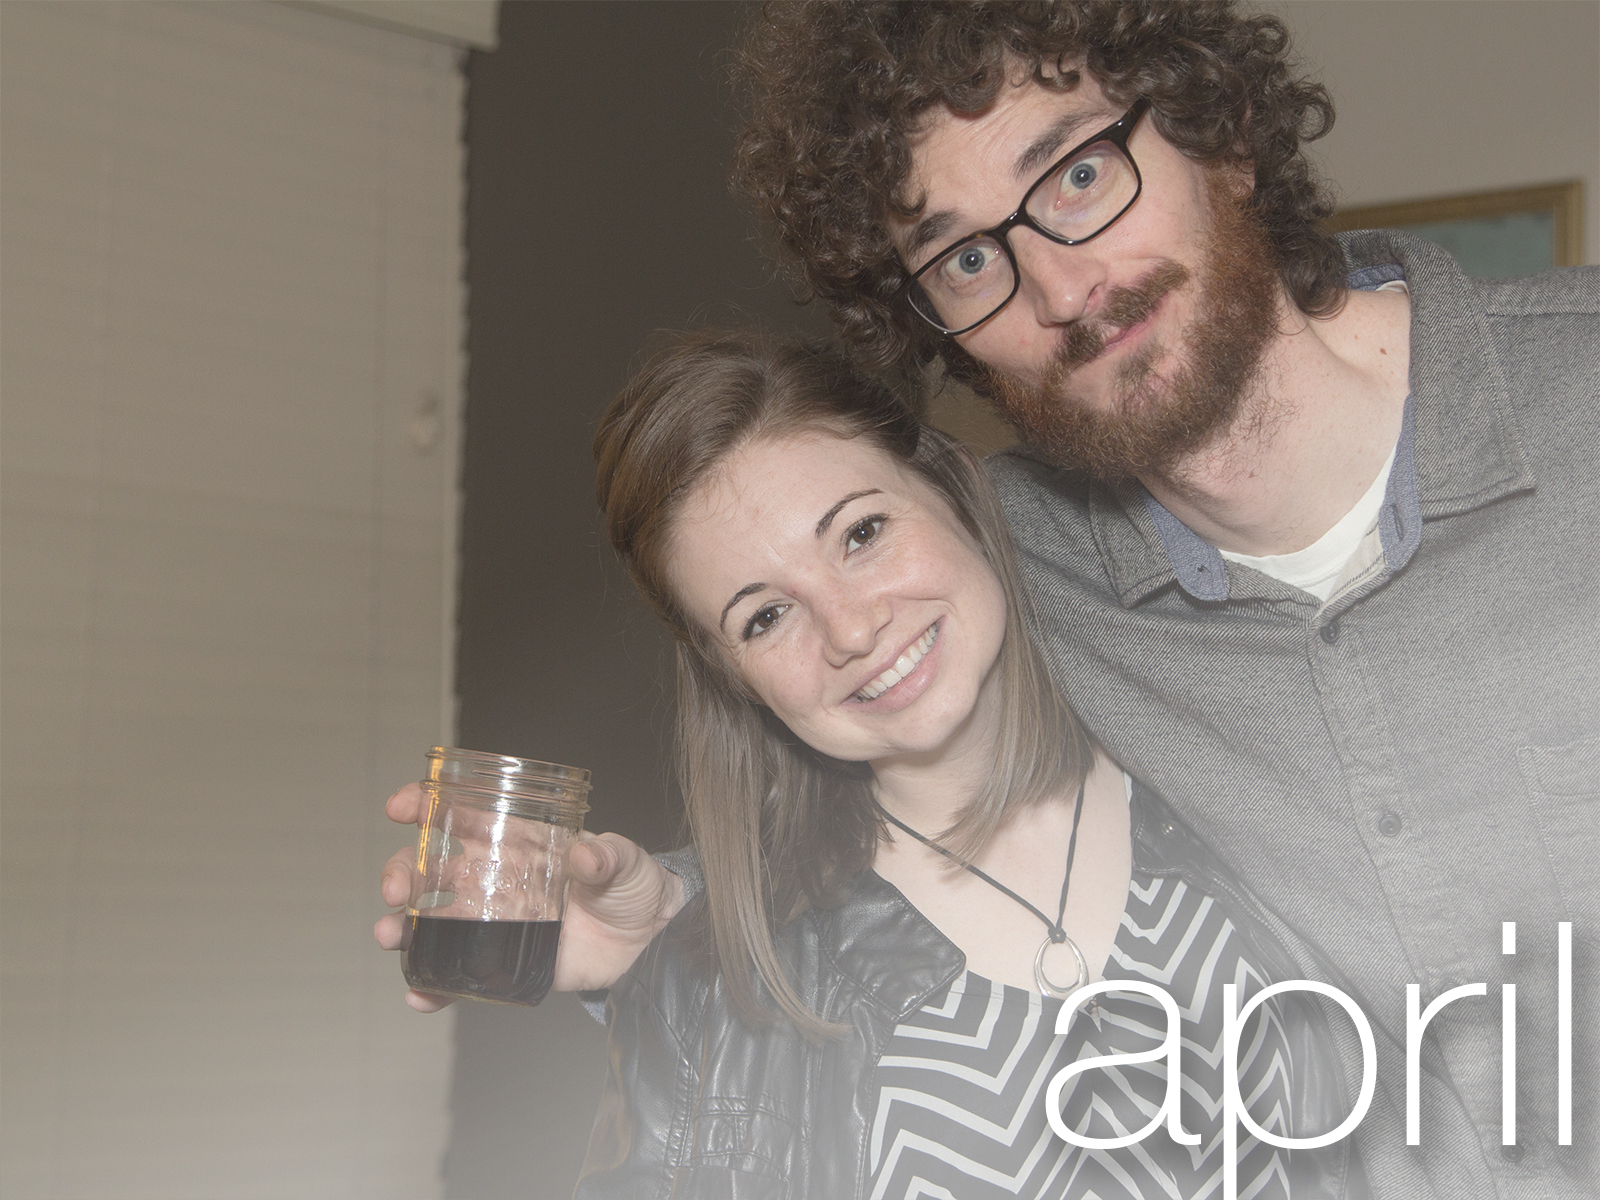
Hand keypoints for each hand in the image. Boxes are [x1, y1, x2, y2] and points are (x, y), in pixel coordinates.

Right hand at [374, 782, 684, 1010]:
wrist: (650, 936)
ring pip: (433, 922)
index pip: (463, 817)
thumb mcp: (624, 860)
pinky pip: (460, 975)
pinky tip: (420, 995)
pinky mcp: (506, 962)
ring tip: (390, 934)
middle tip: (393, 887)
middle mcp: (497, 879)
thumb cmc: (631, 883)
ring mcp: (496, 922)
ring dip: (402, 927)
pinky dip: (434, 986)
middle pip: (432, 871)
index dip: (426, 807)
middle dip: (401, 872)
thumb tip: (587, 855)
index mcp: (518, 841)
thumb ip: (606, 856)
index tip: (401, 807)